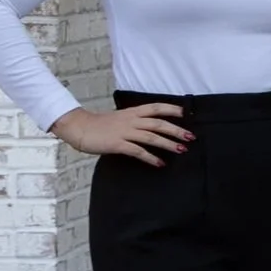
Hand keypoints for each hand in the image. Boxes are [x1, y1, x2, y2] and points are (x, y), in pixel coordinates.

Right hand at [52, 100, 190, 165]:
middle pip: (159, 123)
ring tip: (181, 149)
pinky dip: (151, 158)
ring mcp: (125, 132)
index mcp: (132, 112)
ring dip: (168, 144)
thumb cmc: (99, 124)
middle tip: (190, 136)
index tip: (185, 113)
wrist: (79, 127)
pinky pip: (138, 151)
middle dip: (176, 130)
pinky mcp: (118, 144)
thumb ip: (133, 121)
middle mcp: (131, 120)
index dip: (171, 109)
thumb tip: (148, 127)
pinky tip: (160, 163)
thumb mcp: (119, 118)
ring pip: (152, 137)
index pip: (156, 107)